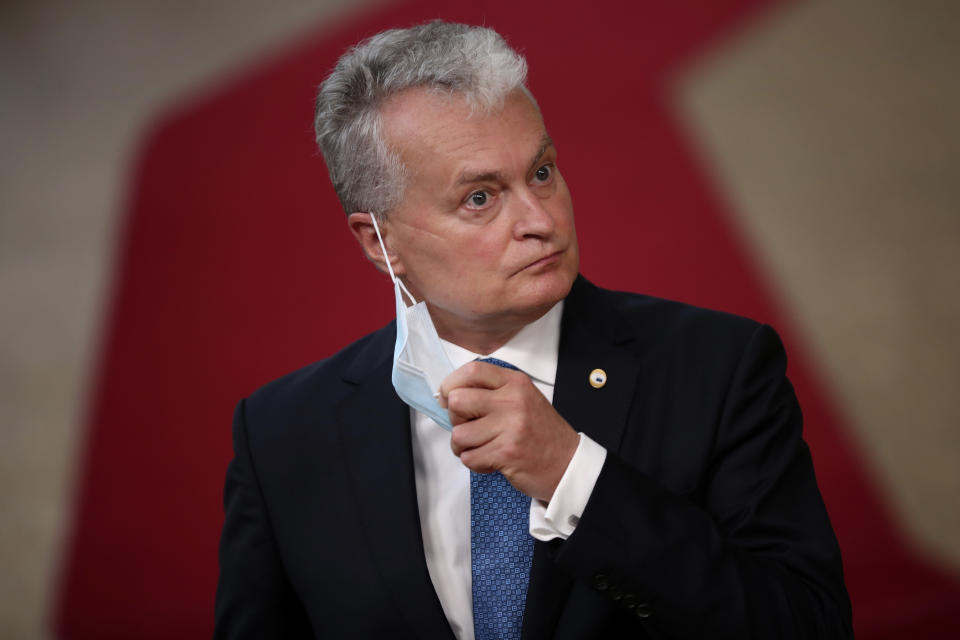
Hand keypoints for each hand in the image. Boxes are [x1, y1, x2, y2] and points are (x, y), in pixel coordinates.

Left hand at [438, 360, 579, 501]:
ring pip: (459, 434)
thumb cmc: (540, 433)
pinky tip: (492, 460)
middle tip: (471, 428)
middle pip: (457, 401)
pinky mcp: (507, 452)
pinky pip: (469, 457)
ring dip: (464, 447)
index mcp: (515, 383)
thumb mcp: (522, 399)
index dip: (451, 384)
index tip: (447, 398)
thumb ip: (490, 392)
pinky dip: (475, 463)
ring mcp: (510, 426)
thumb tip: (447, 396)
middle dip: (455, 419)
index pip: (472, 371)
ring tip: (482, 448)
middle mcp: (512, 400)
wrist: (568, 464)